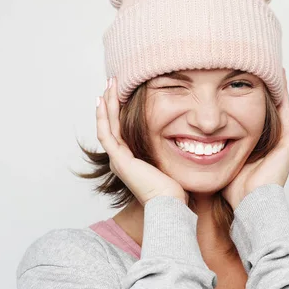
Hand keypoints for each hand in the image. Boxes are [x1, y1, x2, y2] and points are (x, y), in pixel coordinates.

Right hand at [96, 77, 188, 206]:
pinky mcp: (119, 159)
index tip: (121, 94)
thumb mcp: (168, 165)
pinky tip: (104, 101)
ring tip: (109, 86)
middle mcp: (120, 159)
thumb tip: (184, 140)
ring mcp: (117, 159)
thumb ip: (167, 152)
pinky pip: (107, 133)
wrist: (168, 204)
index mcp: (129, 160)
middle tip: (112, 83)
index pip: (120, 131)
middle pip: (110, 125)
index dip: (119, 112)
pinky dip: (104, 117)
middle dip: (111, 103)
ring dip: (107, 104)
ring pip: (106, 126)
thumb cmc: (172, 190)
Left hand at [221, 69, 288, 209]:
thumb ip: (213, 155)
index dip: (251, 106)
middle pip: (271, 112)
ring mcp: (283, 144)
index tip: (245, 91)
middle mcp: (271, 144)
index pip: (254, 121)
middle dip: (268, 94)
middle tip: (266, 76)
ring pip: (286, 111)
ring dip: (284, 93)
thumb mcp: (222, 166)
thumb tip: (192, 147)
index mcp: (257, 148)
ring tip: (282, 74)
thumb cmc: (236, 192)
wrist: (250, 203)